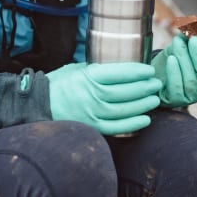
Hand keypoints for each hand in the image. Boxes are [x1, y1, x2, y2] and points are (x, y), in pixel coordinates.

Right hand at [46, 62, 161, 135]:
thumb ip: (99, 69)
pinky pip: (117, 127)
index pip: (119, 73)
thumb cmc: (60, 83)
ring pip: (124, 109)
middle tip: (156, 83)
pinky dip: (133, 124)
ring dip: (142, 104)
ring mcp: (92, 112)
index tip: (149, 70)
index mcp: (89, 76)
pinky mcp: (92, 126)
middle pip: (125, 91)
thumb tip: (123, 68)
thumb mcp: (78, 68)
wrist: (40, 103)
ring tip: (154, 99)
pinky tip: (145, 119)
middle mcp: (91, 95)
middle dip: (144, 87)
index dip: (137, 71)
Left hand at [151, 31, 196, 107]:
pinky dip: (174, 71)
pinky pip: (177, 86)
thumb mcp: (184, 47)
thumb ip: (190, 38)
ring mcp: (192, 95)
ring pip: (191, 79)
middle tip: (193, 39)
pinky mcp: (176, 99)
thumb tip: (192, 27)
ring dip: (184, 59)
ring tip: (177, 43)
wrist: (157, 74)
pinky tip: (171, 59)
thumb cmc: (175, 60)